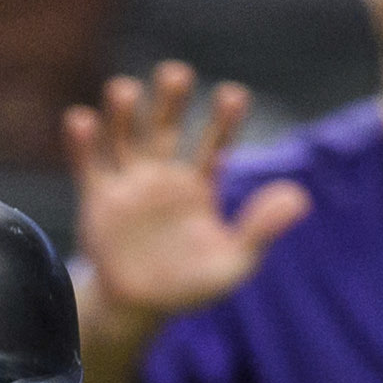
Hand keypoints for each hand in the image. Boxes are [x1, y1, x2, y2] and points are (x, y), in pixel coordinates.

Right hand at [63, 62, 311, 329]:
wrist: (139, 309)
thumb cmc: (190, 285)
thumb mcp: (233, 263)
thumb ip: (260, 229)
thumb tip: (300, 197)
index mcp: (199, 184)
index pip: (214, 142)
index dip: (223, 119)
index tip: (233, 95)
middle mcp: (163, 174)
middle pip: (165, 125)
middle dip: (170, 99)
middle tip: (176, 74)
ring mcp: (129, 183)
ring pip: (125, 137)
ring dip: (123, 112)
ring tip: (124, 89)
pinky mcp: (97, 199)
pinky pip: (90, 165)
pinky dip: (83, 143)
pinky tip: (81, 120)